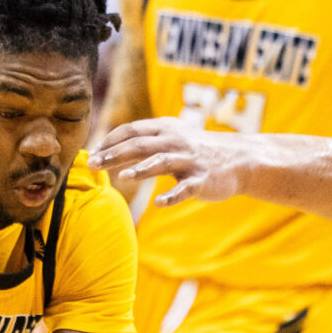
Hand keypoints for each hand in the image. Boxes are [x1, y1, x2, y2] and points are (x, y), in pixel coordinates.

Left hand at [93, 118, 261, 206]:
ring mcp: (189, 161)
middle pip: (140, 145)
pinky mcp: (201, 179)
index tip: (92, 152)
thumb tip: (110, 147)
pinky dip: (172, 196)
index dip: (109, 140)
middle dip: (115, 154)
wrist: (239, 158)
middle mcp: (175, 141)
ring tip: (123, 177)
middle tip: (94, 164)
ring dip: (142, 169)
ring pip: (162, 162)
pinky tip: (158, 203)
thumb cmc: (197, 150)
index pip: (131, 130)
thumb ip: (145, 139)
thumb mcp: (172, 136)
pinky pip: (185, 188)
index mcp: (165, 129)